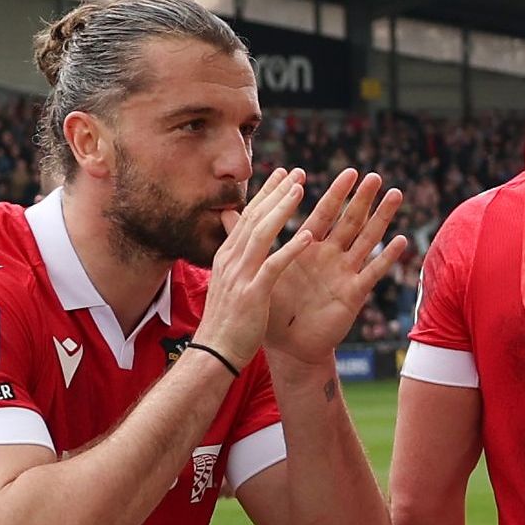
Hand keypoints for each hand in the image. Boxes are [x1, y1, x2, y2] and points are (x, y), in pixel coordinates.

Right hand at [189, 170, 311, 364]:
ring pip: (262, 234)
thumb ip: (235, 258)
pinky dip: (290, 249)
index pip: (247, 216)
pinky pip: (273, 266)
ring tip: (302, 189)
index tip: (284, 174)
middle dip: (277, 192)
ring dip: (283, 210)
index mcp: (227, 256)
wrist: (215, 352)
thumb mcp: (227, 282)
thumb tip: (239, 239)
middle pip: (255, 217)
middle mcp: (231, 260)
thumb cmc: (227, 320)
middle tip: (298, 171)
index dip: (267, 193)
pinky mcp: (253, 294)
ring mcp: (240, 276)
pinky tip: (308, 235)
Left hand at [233, 170, 406, 371]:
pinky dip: (387, 257)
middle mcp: (330, 256)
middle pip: (349, 220)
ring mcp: (344, 273)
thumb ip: (245, 237)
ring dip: (381, 218)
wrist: (286, 346)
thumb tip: (225, 210)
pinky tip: (401, 240)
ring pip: (366, 239)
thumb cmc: (273, 307)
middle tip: (372, 175)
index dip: (334, 193)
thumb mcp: (257, 268)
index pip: (323, 213)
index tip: (346, 172)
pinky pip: (372, 272)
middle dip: (361, 198)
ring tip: (395, 194)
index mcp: (309, 248)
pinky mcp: (353, 293)